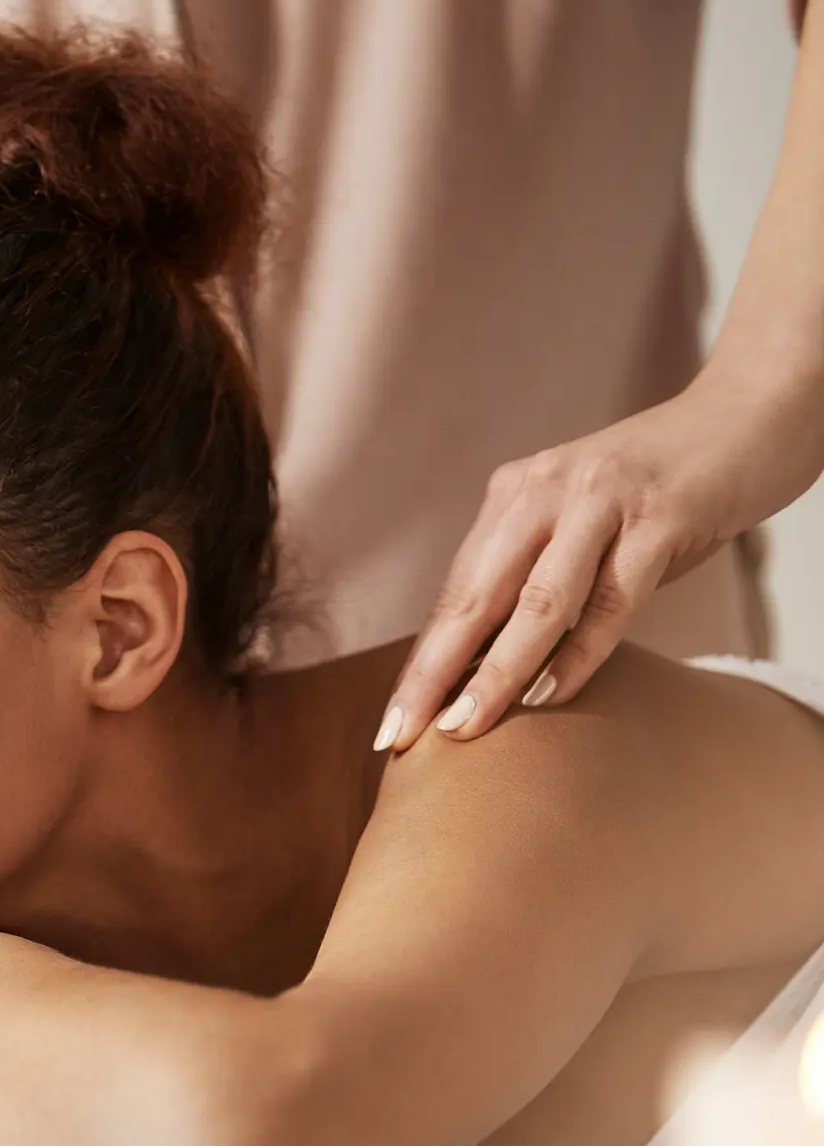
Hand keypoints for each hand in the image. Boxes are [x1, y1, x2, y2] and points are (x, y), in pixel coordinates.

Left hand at [377, 371, 822, 750]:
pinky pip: (611, 599)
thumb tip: (488, 667)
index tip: (392, 723)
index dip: (421, 662)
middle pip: (474, 598)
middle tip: (401, 735)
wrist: (752, 410)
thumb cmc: (660, 490)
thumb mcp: (583, 524)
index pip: (455, 593)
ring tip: (465, 727)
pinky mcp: (661, 517)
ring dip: (497, 671)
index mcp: (514, 495)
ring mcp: (601, 501)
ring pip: (538, 603)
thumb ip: (538, 577)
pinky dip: (579, 653)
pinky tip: (550, 696)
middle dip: (432, 673)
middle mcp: (545, 491)